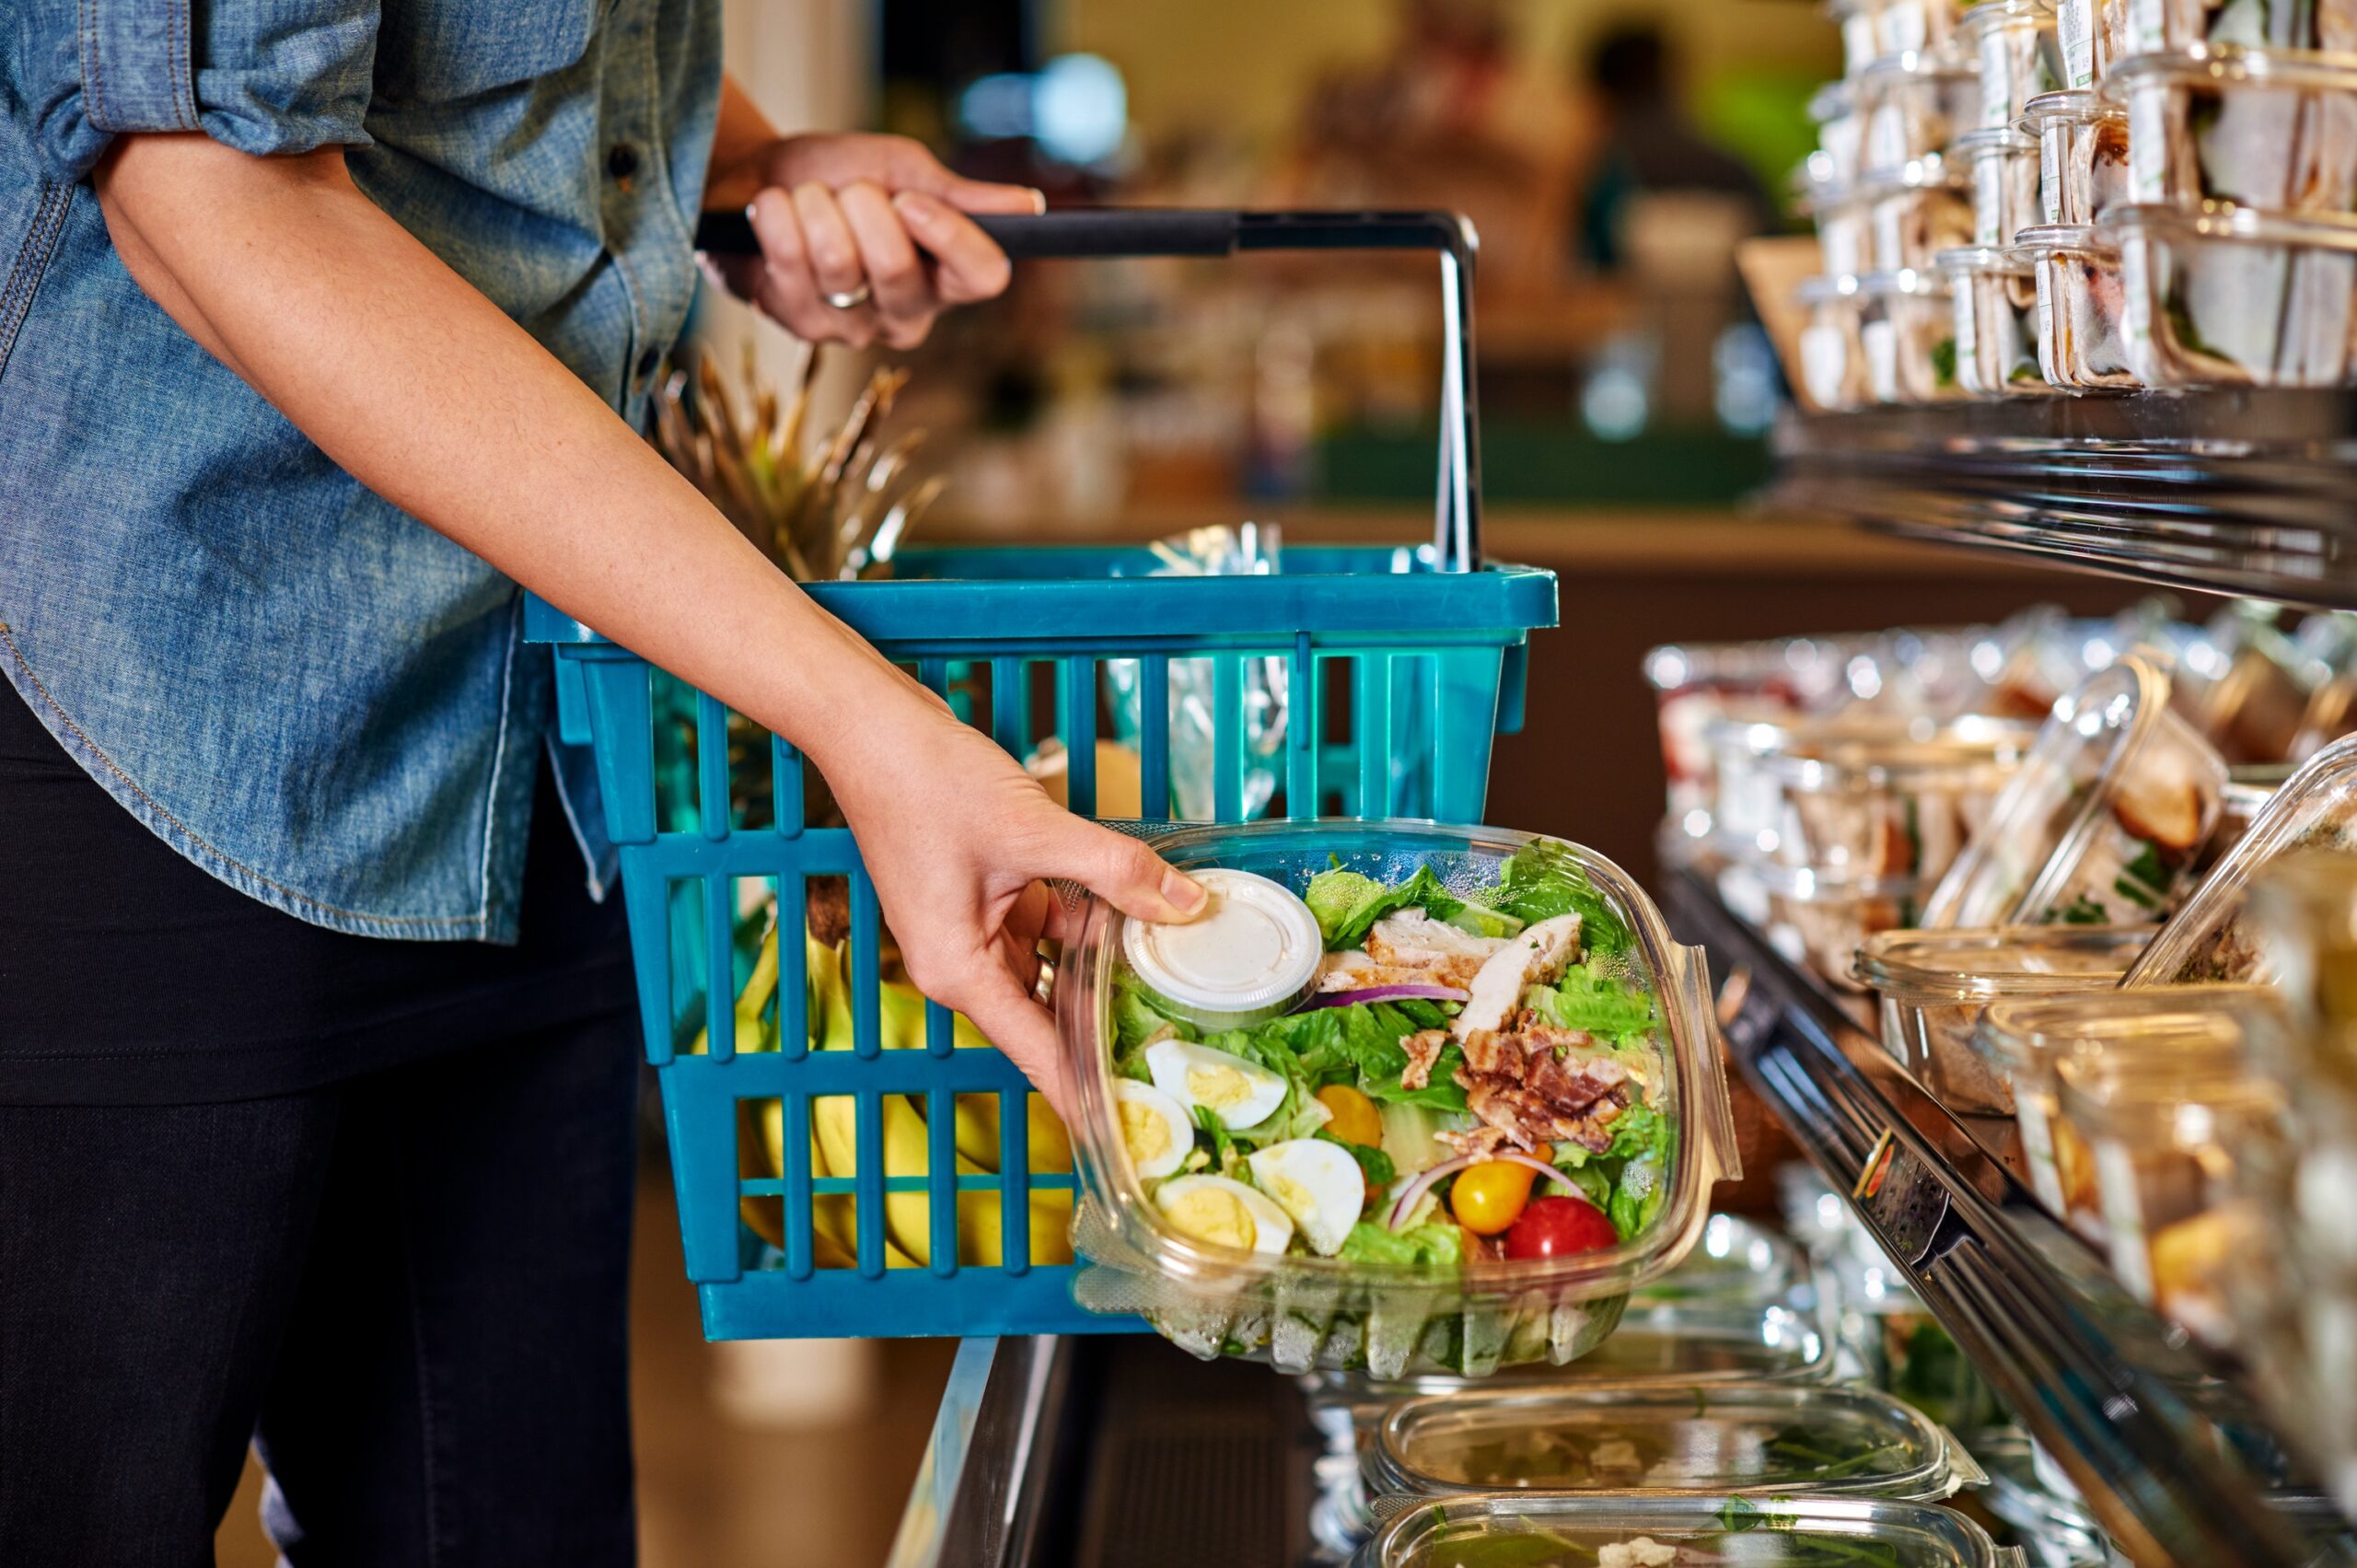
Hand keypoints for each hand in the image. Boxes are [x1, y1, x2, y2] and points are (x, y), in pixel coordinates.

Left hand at [703, 132, 1041, 349]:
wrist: (755, 178)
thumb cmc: (836, 175)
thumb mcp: (902, 171)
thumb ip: (959, 195)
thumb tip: (1030, 206)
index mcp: (945, 277)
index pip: (984, 277)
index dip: (951, 235)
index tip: (910, 199)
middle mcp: (907, 315)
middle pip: (899, 268)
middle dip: (862, 206)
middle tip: (845, 189)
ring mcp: (852, 328)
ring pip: (839, 265)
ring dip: (814, 206)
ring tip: (805, 198)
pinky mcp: (799, 327)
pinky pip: (790, 264)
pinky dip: (776, 217)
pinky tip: (772, 211)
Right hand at [818, 685, 1205, 1117]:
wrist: (873, 727)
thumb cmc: (925, 782)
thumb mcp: (1034, 831)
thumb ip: (1115, 871)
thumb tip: (1186, 905)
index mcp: (960, 972)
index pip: (1038, 1056)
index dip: (1087, 1094)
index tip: (1132, 1131)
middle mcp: (962, 964)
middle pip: (1048, 1021)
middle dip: (1107, 1034)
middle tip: (1178, 1061)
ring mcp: (971, 931)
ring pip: (1052, 972)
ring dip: (1101, 973)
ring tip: (1172, 995)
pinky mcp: (982, 897)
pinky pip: (1044, 930)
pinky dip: (1085, 926)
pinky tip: (1137, 918)